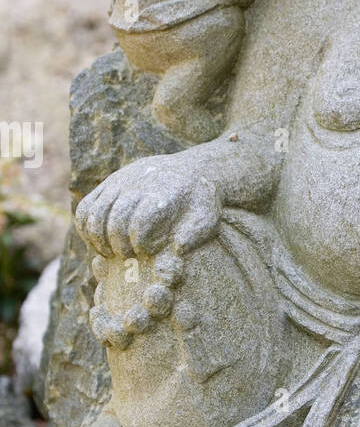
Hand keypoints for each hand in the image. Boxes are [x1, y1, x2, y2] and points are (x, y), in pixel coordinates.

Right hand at [75, 155, 220, 258]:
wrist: (190, 169)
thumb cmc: (199, 202)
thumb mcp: (208, 217)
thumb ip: (195, 234)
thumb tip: (177, 248)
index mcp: (161, 195)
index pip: (140, 222)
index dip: (139, 243)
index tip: (145, 252)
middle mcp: (136, 185)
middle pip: (114, 220)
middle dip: (118, 245)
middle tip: (126, 257)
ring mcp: (118, 183)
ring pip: (93, 214)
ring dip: (97, 239)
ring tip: (108, 253)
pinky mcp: (107, 184)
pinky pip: (85, 207)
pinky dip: (85, 228)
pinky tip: (97, 243)